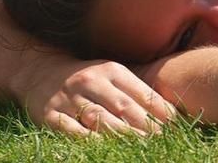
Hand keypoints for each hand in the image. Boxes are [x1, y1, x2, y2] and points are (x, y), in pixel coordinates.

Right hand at [9, 52, 175, 136]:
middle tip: (162, 138)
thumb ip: (136, 91)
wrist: (43, 73)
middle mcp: (92, 81)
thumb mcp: (112, 76)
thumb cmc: (89, 80)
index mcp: (112, 71)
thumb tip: (169, 112)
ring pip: (100, 118)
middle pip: (123, 106)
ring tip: (140, 145)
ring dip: (122, 134)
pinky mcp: (51, 115)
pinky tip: (103, 147)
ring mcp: (71, 98)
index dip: (158, 108)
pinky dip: (88, 140)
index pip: (139, 91)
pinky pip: (72, 130)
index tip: (174, 123)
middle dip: (144, 124)